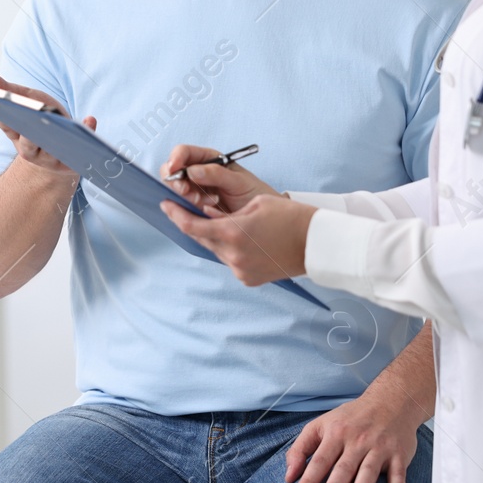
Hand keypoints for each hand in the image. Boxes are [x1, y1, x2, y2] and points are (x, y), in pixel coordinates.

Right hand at [0, 73, 93, 176]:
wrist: (62, 151)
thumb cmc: (42, 121)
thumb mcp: (26, 101)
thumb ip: (7, 89)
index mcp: (15, 134)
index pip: (6, 124)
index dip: (4, 116)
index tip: (3, 106)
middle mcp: (29, 151)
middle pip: (28, 143)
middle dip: (29, 133)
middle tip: (34, 115)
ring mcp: (51, 159)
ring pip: (53, 150)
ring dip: (57, 136)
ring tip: (60, 121)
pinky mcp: (72, 162)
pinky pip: (79, 148)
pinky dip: (85, 132)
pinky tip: (90, 119)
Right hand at [159, 144, 279, 215]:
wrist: (263, 216)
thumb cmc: (254, 194)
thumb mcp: (239, 182)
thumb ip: (217, 174)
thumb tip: (192, 170)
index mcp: (209, 159)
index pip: (184, 153)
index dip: (175, 159)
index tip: (174, 169)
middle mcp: (199, 173)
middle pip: (173, 171)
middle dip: (176, 181)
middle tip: (187, 192)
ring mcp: (196, 190)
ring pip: (175, 190)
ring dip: (185, 197)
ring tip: (206, 203)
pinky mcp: (195, 207)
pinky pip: (182, 206)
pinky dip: (189, 209)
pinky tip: (206, 210)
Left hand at [160, 194, 315, 284]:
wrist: (317, 244)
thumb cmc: (290, 217)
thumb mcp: (255, 203)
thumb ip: (225, 211)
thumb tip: (206, 215)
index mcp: (232, 233)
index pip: (191, 226)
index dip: (175, 215)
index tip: (165, 205)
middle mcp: (233, 256)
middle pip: (202, 239)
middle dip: (196, 224)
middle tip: (189, 210)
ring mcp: (240, 270)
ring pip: (216, 251)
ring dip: (216, 238)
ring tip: (230, 224)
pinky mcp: (248, 279)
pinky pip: (231, 262)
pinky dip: (231, 250)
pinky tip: (244, 240)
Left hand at [285, 386, 422, 482]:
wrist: (390, 401)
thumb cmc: (350, 419)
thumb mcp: (321, 425)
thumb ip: (301, 448)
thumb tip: (289, 476)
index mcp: (336, 433)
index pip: (320, 460)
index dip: (308, 479)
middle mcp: (358, 440)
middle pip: (344, 467)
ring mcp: (380, 447)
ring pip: (370, 470)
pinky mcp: (399, 454)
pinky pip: (399, 473)